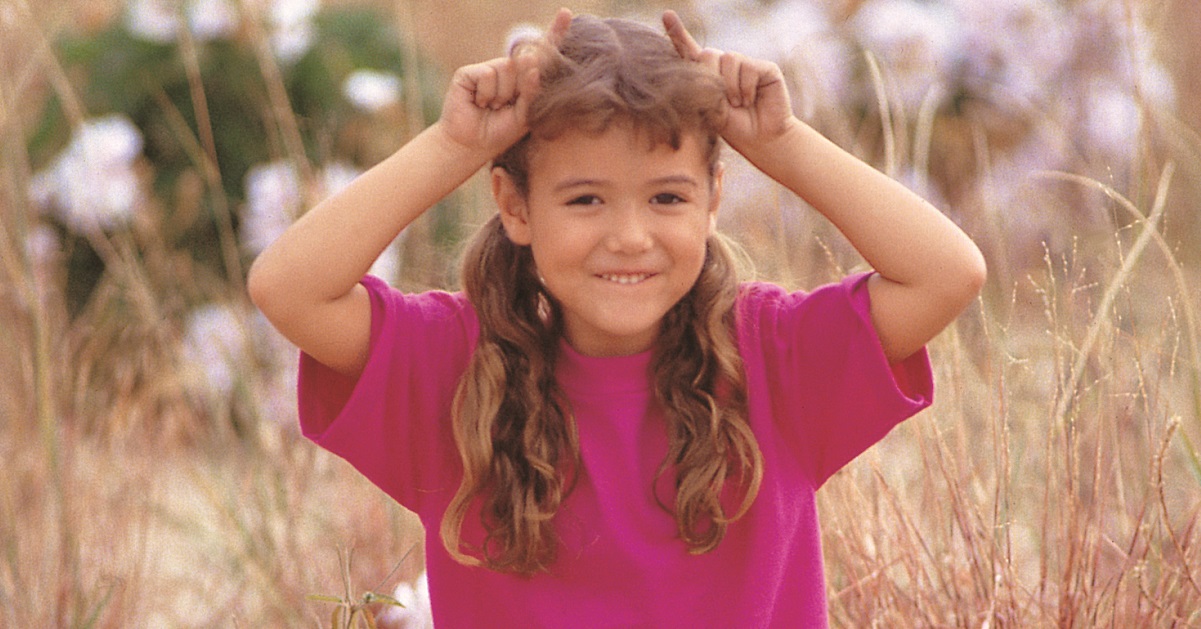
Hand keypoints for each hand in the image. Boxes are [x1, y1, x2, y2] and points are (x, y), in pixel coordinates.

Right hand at [437, 9, 572, 157]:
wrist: (471, 145)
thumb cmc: (500, 132)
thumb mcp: (526, 115)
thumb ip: (533, 89)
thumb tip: (532, 58)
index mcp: (524, 79)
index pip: (542, 54)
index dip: (555, 33)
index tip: (566, 14)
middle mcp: (508, 69)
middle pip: (527, 60)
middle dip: (523, 85)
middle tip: (506, 108)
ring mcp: (489, 69)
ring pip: (508, 69)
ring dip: (503, 95)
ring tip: (492, 108)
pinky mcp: (470, 72)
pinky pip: (489, 74)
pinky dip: (487, 93)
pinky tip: (479, 104)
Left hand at [662, 11, 795, 156]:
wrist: (761, 140)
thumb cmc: (733, 129)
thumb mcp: (708, 109)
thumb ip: (700, 85)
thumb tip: (697, 56)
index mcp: (708, 76)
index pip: (690, 51)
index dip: (678, 33)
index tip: (665, 16)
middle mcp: (726, 66)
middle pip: (707, 54)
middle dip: (712, 78)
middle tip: (723, 102)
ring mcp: (745, 65)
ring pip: (727, 58)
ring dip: (730, 87)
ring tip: (737, 105)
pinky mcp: (764, 67)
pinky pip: (747, 66)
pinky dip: (745, 87)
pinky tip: (749, 101)